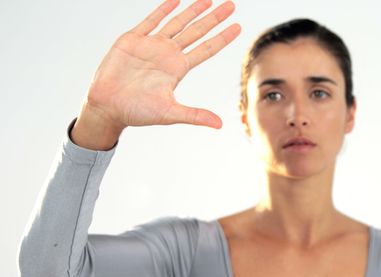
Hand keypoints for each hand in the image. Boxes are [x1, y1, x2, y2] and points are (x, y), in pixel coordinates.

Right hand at [81, 0, 240, 132]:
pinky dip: (163, 10)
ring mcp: (151, 45)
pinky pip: (150, 21)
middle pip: (197, 31)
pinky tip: (175, 0)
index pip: (207, 49)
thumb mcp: (170, 113)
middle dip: (214, 18)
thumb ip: (195, 115)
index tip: (238, 27)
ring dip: (192, 10)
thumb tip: (219, 125)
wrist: (108, 106)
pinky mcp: (132, 40)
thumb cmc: (137, 112)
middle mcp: (168, 54)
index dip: (222, 38)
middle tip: (231, 5)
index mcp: (178, 68)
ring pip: (177, 23)